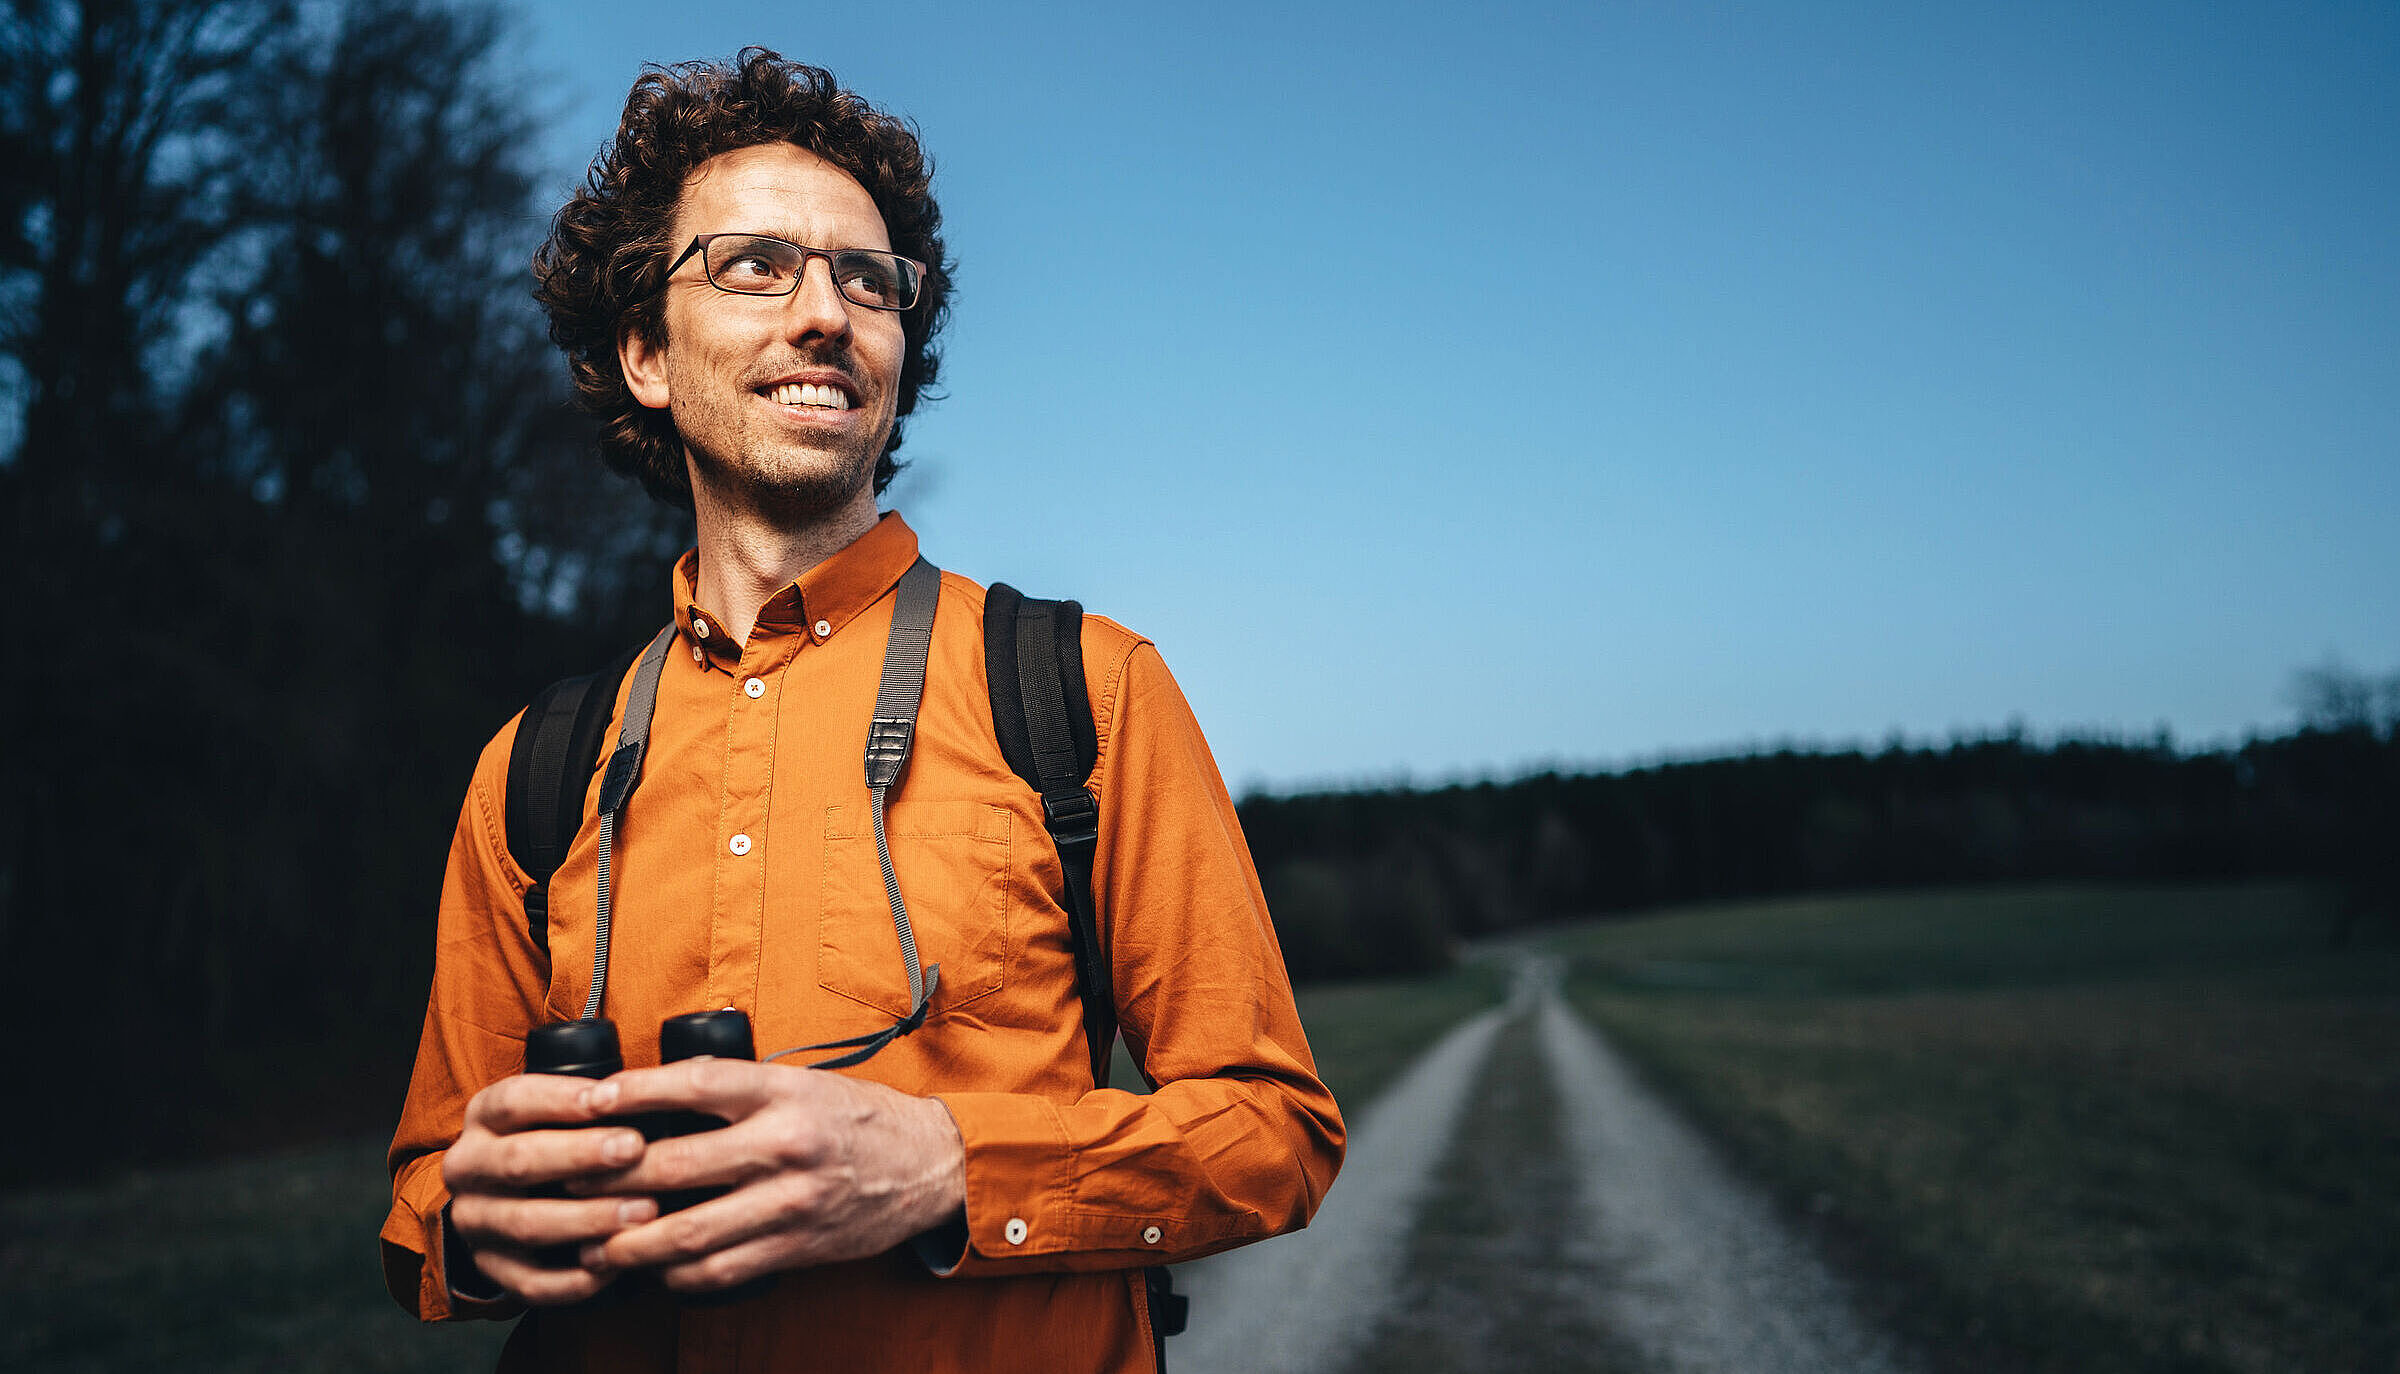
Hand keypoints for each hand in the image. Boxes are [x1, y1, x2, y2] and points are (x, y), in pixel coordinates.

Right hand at [441, 1073, 660, 1304]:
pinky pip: (529, 1282)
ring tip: (644, 1210)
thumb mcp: (558, 1110)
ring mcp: (475, 1221)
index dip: (560, 1099)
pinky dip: (574, 1279)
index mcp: (484, 1117)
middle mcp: (469, 1167)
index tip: (609, 1097)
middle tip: (634, 1149)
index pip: (513, 1100)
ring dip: (588, 1219)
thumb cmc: (554, 1138)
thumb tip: (650, 1096)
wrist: (506, 1196)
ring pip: (526, 1223)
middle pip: (518, 1160)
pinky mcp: (490, 1268)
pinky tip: (615, 1265)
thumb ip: (592, 1104)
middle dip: (580, 1155)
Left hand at [570, 1059, 965, 1292]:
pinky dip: (678, 1276)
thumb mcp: (802, 1082)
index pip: (694, 1085)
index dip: (634, 1093)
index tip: (590, 1101)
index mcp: (784, 1093)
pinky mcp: (796, 1247)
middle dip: (612, 1180)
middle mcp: (786, 1145)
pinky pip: (722, 1271)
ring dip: (631, 1244)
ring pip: (690, 1232)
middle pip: (677, 1165)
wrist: (927, 1164)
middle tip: (568, 1185)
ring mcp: (791, 1201)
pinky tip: (655, 1270)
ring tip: (593, 1245)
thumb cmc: (856, 1118)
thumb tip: (658, 1091)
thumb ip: (739, 1089)